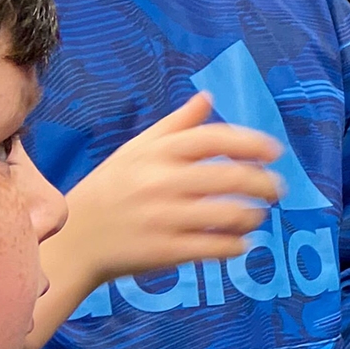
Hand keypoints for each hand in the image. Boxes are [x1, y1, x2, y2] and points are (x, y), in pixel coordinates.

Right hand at [55, 93, 281, 284]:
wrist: (72, 241)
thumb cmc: (110, 190)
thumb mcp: (135, 150)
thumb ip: (175, 125)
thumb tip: (208, 97)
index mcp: (156, 153)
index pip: (215, 139)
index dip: (252, 143)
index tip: (276, 152)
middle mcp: (161, 182)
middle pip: (231, 177)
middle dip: (265, 184)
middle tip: (277, 190)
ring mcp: (163, 218)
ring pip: (229, 214)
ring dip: (254, 216)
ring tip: (256, 216)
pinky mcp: (165, 251)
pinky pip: (216, 247)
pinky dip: (236, 245)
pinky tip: (239, 243)